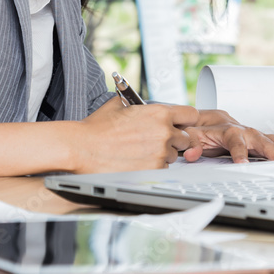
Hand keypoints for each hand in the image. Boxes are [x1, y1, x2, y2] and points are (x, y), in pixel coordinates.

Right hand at [74, 96, 198, 172]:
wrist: (82, 147)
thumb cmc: (98, 127)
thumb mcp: (120, 104)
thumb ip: (138, 103)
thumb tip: (141, 103)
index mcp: (159, 113)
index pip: (191, 114)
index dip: (184, 120)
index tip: (179, 124)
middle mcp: (164, 132)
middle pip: (184, 138)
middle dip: (173, 140)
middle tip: (155, 141)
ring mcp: (160, 153)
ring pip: (172, 156)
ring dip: (161, 155)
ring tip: (139, 152)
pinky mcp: (153, 170)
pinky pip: (162, 169)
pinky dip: (152, 167)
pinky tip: (136, 162)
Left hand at [180, 109, 273, 163]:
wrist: (207, 120)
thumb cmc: (201, 129)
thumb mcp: (192, 136)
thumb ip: (191, 144)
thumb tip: (190, 153)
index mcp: (228, 130)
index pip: (234, 140)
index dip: (239, 152)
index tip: (242, 164)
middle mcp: (245, 131)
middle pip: (261, 140)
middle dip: (272, 152)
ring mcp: (255, 136)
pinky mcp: (262, 142)